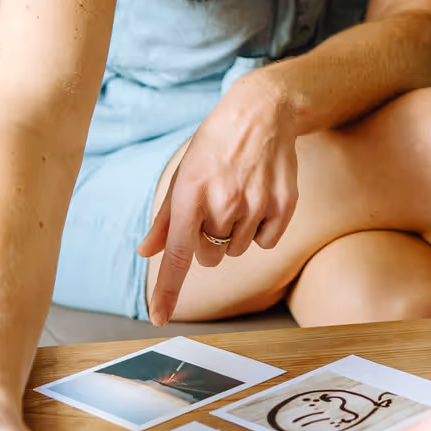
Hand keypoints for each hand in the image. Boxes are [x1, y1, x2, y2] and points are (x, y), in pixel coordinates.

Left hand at [137, 75, 298, 324]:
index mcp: (190, 194)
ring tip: (238, 196)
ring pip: (236, 251)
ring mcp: (256, 205)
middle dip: (207, 242)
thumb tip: (146, 252)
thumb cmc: (214, 146)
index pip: (178, 254)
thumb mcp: (183, 175)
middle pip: (209, 257)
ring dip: (233, 233)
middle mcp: (223, 202)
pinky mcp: (283, 206)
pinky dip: (260, 230)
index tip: (160, 317)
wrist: (261, 114)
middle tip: (213, 208)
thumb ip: (165, 219)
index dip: (168, 290)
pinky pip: (265, 242)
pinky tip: (259, 200)